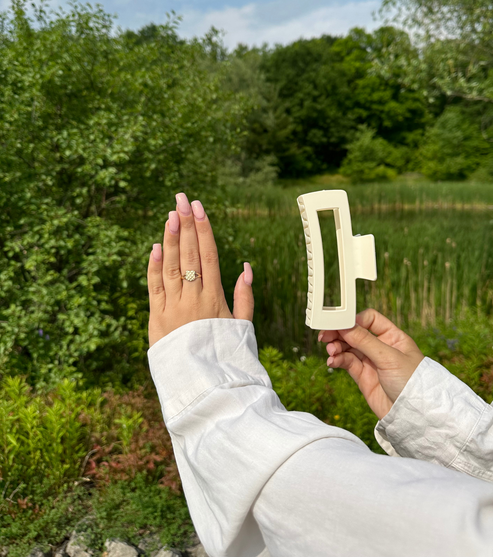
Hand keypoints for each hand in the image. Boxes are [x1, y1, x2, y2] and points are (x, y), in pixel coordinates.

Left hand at [147, 193, 253, 347]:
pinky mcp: (156, 318)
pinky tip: (155, 246)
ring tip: (170, 214)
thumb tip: (245, 266)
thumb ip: (244, 296)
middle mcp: (193, 298)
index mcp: (214, 297)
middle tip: (182, 199)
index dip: (203, 229)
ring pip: (171, 265)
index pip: (208, 255)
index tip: (199, 208)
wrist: (203, 386)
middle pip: (189, 254)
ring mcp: (173, 306)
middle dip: (186, 224)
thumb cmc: (225, 355)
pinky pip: (154, 287)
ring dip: (170, 238)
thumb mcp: (242, 326)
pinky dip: (154, 266)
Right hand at [318, 309, 423, 419]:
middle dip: (339, 333)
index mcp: (392, 336)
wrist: (412, 415)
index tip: (340, 323)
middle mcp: (380, 346)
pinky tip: (332, 361)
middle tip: (325, 335)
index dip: (354, 320)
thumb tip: (344, 325)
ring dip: (336, 347)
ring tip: (331, 352)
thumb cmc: (411, 382)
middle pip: (355, 333)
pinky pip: (346, 362)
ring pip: (348, 347)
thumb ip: (365, 341)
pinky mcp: (363, 376)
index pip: (369, 319)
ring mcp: (371, 361)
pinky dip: (337, 360)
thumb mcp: (389, 357)